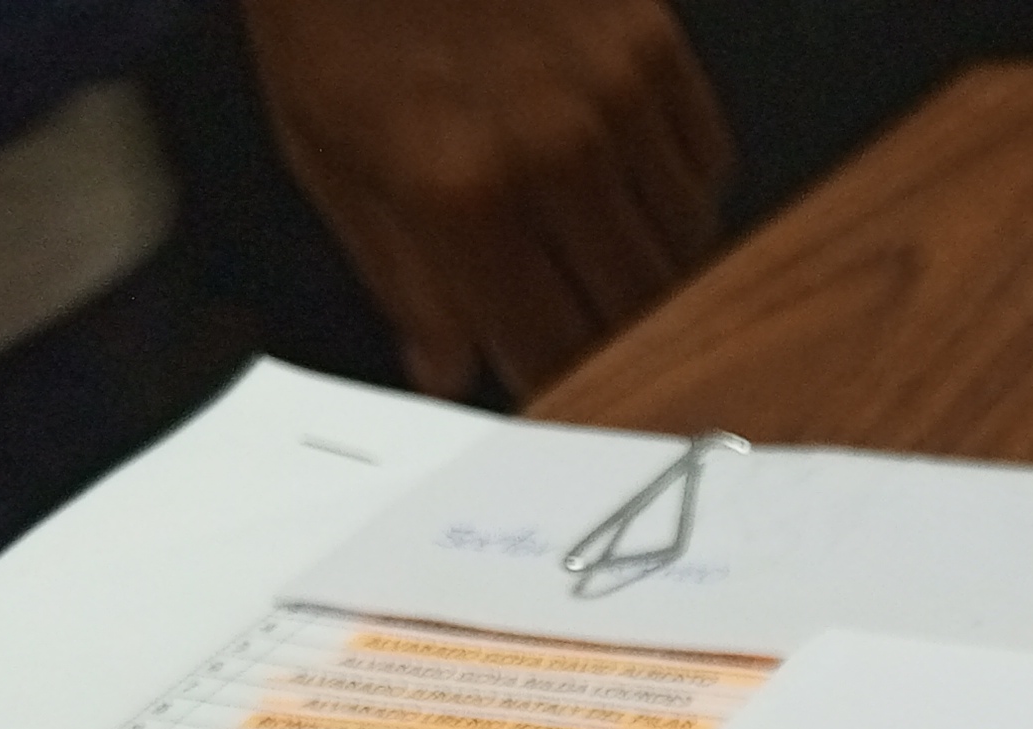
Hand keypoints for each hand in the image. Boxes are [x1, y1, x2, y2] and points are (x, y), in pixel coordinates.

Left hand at [239, 0, 733, 401]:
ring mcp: (617, 95)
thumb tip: (447, 370)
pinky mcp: (655, 43)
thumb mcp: (325, 153)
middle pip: (636, 309)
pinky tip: (624, 175)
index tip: (553, 386)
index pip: (552, 348)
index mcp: (460, 195)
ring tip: (600, 250)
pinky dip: (677, 188)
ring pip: (685, 243)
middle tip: (581, 326)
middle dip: (610, 330)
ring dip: (650, 263)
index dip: (558, 382)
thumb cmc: (333, 10)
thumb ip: (397, 276)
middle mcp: (554, 152)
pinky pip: (707, 162)